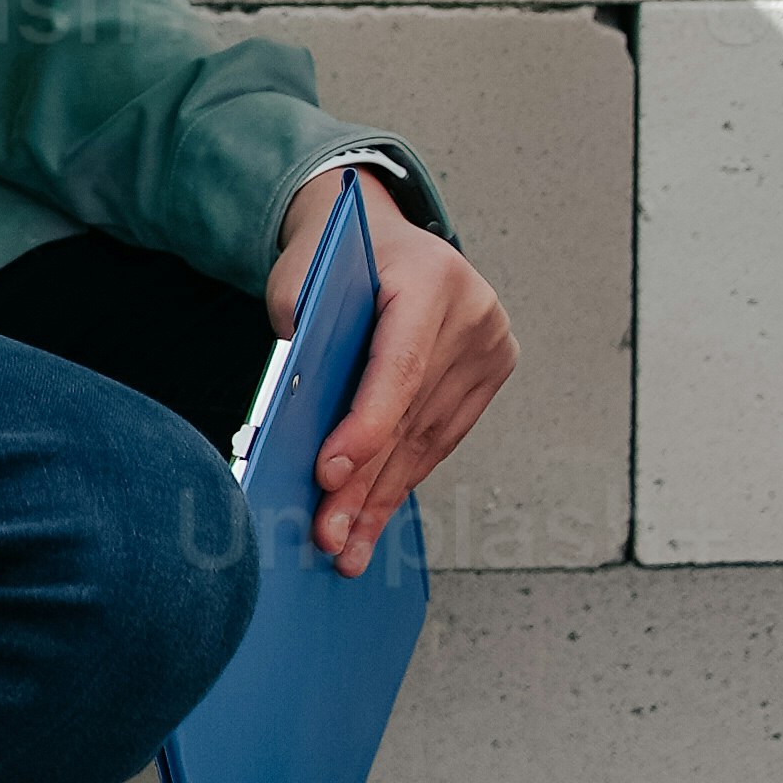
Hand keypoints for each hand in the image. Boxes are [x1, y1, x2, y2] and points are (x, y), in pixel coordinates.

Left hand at [267, 167, 516, 572]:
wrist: (384, 236)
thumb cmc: (334, 257)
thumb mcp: (302, 281)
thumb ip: (301, 342)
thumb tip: (291, 427)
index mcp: (430, 277)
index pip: (399, 367)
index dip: (366, 427)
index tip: (328, 475)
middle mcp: (472, 311)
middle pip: (411, 415)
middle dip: (364, 483)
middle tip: (327, 536)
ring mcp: (490, 344)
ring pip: (427, 440)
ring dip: (382, 497)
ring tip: (346, 546)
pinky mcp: (491, 372)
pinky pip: (440, 439)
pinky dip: (403, 479)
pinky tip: (374, 517)